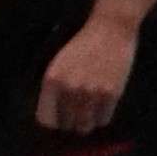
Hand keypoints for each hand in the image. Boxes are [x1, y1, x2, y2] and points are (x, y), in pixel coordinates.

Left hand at [34, 8, 140, 136]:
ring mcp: (90, 92)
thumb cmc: (82, 45)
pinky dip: (102, 116)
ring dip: (87, 121)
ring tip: (90, 109)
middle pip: (67, 125)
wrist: (110, 29)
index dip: (53, 121)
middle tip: (77, 113)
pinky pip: (103, 120)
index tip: (59, 120)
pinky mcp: (110, 94)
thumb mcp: (60, 64)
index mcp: (52, 80)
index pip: (46, 119)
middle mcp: (69, 89)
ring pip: (85, 126)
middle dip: (71, 121)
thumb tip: (55, 118)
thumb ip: (55, 88)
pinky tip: (102, 103)